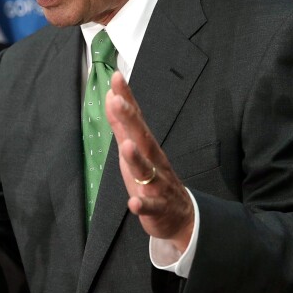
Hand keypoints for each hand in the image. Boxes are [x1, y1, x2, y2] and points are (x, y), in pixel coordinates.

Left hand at [105, 72, 193, 250]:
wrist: (180, 216)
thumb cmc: (152, 178)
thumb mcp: (134, 149)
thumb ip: (122, 125)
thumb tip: (112, 97)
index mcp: (147, 146)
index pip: (136, 117)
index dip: (126, 98)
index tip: (117, 76)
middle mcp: (154, 161)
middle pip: (142, 138)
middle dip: (130, 119)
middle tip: (117, 101)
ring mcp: (157, 184)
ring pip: (147, 171)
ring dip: (136, 158)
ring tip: (126, 146)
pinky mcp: (158, 208)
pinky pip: (150, 206)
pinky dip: (142, 204)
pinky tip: (133, 202)